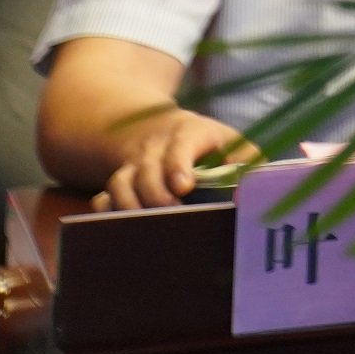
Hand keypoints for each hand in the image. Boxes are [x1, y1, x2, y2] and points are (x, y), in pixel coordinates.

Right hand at [89, 111, 249, 211]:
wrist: (158, 128)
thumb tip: (252, 193)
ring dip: (130, 206)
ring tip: (148, 225)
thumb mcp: (232, 142)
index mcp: (188, 134)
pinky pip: (103, 197)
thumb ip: (248, 163)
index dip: (178, 166)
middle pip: (146, 170)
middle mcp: (154, 148)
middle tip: (171, 212)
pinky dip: (106, 211)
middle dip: (156, 195)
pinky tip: (119, 225)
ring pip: (120, 183)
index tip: (184, 187)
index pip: (179, 147)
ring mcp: (132, 166)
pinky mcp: (118, 182)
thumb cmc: (207, 143)